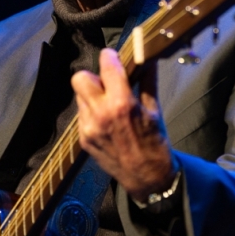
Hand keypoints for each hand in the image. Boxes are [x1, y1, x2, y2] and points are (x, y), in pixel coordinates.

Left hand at [71, 48, 177, 202]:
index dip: (110, 57)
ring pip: (79, 96)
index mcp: (122, 103)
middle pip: (80, 78)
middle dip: (93, 75)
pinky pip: (82, 114)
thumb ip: (148, 81)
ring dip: (92, 94)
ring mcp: (89, 128)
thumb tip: (149, 58)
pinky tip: (106, 120)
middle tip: (106, 81)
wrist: (147, 178)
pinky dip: (91, 111)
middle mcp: (101, 113)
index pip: (107, 65)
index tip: (114, 57)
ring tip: (108, 101)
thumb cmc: (154, 143)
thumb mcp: (154, 109)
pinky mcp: (83, 139)